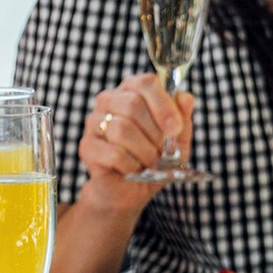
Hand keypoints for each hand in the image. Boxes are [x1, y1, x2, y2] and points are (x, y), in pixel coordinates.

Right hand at [75, 73, 195, 214]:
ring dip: (144, 151)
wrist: (131, 190)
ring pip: (122, 129)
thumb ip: (183, 118)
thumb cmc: (155, 159)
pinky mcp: (87, 147)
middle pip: (133, 104)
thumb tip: (185, 98)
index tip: (176, 128)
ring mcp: (93, 122)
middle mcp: (109, 100)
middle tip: (162, 151)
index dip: (164, 105)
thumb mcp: (178, 141)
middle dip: (155, 133)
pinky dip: (131, 165)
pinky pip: (113, 152)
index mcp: (133, 90)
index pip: (146, 82)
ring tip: (150, 162)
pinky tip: (134, 169)